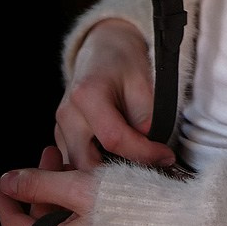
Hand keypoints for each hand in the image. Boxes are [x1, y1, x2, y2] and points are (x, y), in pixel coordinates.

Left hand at [0, 145, 98, 225]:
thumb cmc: (134, 212)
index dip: (4, 199)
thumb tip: (8, 181)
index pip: (15, 224)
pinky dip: (83, 214)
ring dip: (65, 198)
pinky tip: (99, 194)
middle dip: (44, 186)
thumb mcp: (82, 188)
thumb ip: (42, 182)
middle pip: (44, 223)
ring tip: (79, 168)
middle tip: (53, 154)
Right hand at [57, 17, 175, 170]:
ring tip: (136, 171)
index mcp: (86, 95)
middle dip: (118, 176)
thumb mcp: (143, 80)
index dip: (143, 153)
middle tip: (148, 174)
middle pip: (88, 164)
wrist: (104, 49)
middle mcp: (67, 114)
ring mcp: (60, 128)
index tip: (166, 157)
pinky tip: (120, 165)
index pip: (114, 139)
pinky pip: (77, 163)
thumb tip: (148, 151)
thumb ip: (146, 116)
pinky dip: (98, 170)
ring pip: (80, 169)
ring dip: (106, 176)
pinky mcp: (62, 138)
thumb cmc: (123, 61)